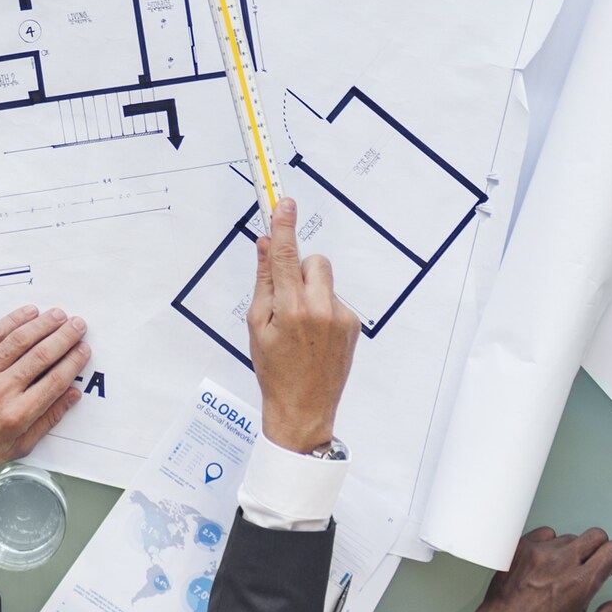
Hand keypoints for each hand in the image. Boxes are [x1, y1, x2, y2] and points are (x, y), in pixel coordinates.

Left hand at [0, 305, 88, 475]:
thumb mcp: (16, 448)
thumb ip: (47, 420)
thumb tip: (71, 396)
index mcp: (16, 415)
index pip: (55, 380)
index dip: (74, 361)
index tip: (83, 350)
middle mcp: (0, 391)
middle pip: (41, 355)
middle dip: (64, 337)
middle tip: (78, 325)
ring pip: (19, 340)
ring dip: (43, 324)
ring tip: (58, 315)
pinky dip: (12, 321)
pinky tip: (27, 314)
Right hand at [247, 197, 358, 452]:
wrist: (303, 408)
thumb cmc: (274, 370)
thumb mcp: (257, 326)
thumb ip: (263, 282)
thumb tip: (264, 247)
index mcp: (291, 309)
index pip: (285, 256)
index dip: (283, 226)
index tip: (284, 202)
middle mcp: (320, 309)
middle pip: (314, 261)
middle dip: (299, 269)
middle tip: (286, 297)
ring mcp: (341, 317)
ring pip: (325, 281)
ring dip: (311, 291)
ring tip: (300, 325)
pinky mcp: (354, 325)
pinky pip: (335, 300)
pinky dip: (324, 309)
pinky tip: (315, 336)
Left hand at [449, 527, 611, 611]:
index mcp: (578, 584)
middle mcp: (559, 562)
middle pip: (596, 536)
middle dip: (602, 551)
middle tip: (597, 570)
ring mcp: (536, 552)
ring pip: (570, 536)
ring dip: (575, 552)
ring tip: (566, 575)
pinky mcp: (518, 548)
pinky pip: (544, 535)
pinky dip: (550, 547)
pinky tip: (547, 567)